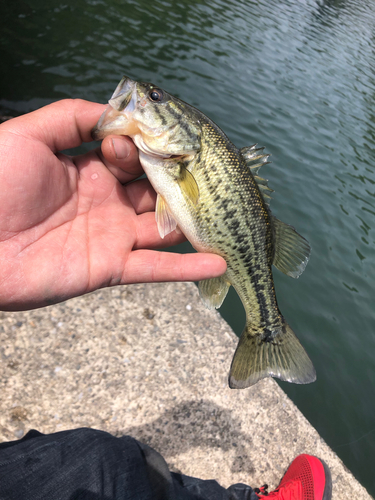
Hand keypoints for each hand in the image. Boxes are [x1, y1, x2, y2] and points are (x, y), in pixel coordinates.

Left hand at [0, 99, 225, 310]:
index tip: (155, 142)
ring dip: (194, 222)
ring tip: (227, 214)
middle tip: (212, 175)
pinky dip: (187, 269)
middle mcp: (108, 202)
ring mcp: (113, 236)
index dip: (148, 147)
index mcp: (90, 170)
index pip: (135, 156)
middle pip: (156, 190)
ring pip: (163, 228)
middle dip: (182, 182)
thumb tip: (116, 113)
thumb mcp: (28, 137)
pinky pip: (155, 269)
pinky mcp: (111, 268)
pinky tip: (219, 262)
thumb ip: (72, 118)